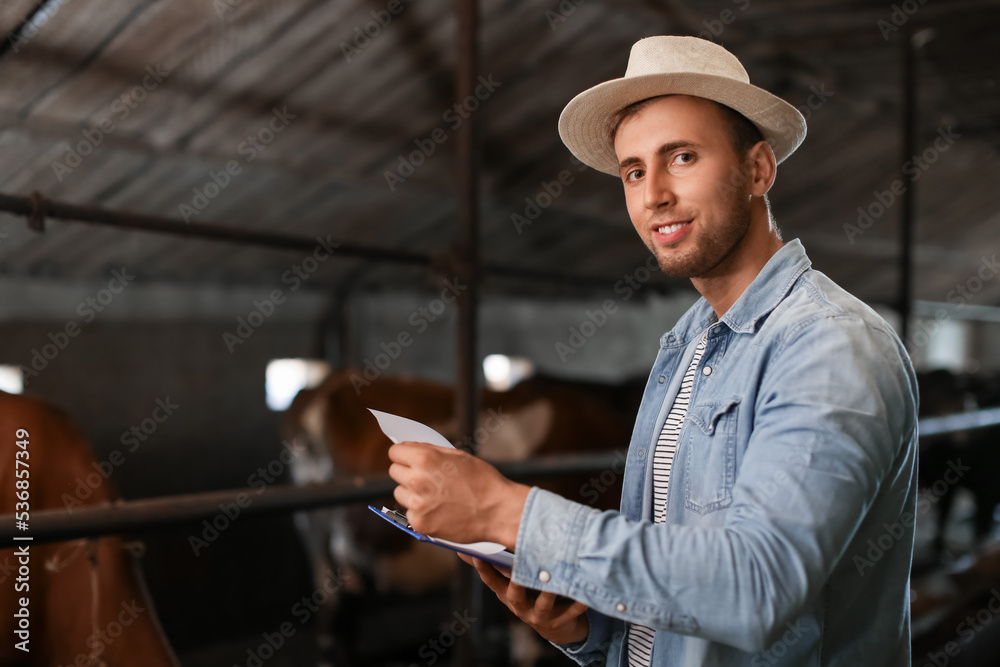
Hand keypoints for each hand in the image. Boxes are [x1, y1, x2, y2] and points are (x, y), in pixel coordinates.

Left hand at [388, 441, 530, 547]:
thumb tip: (411, 449)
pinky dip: (421, 512)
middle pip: (394, 472)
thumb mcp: (458, 456)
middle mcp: (417, 480)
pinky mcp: (420, 523)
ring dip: (412, 493)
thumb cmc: (483, 481)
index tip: (408, 459)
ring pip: (400, 493)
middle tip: (426, 479)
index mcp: (425, 459)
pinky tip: (439, 510)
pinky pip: (410, 513)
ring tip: (436, 495)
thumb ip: (431, 451)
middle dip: (407, 473)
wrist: (498, 511)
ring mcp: (417, 504)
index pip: (395, 452)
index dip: (403, 455)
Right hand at [459, 553, 589, 644]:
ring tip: (554, 578)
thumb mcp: (511, 582)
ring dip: (549, 591)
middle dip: (518, 580)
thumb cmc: (531, 595)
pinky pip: (569, 612)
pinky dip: (576, 603)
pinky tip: (583, 594)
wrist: (556, 626)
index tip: (478, 554)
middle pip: (515, 593)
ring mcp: (538, 615)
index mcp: (506, 593)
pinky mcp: (558, 621)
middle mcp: (519, 606)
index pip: (491, 581)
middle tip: (520, 566)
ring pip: (543, 603)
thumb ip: (495, 565)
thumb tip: (464, 548)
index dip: (483, 568)